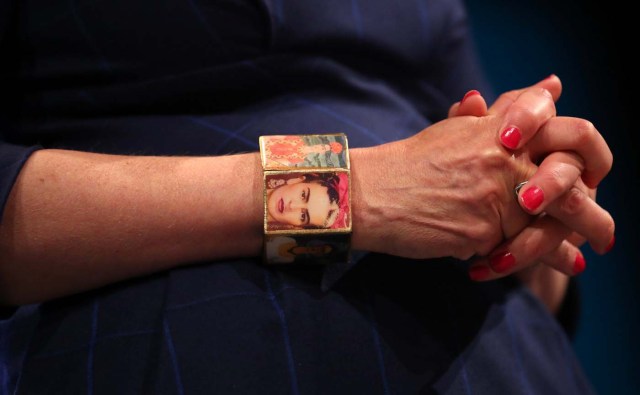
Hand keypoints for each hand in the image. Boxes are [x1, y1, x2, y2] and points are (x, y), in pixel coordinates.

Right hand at [350, 76, 613, 270]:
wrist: (368, 193)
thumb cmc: (410, 162)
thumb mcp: (460, 130)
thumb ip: (509, 111)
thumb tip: (553, 85)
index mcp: (501, 131)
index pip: (568, 138)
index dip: (585, 160)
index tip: (591, 179)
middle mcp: (504, 160)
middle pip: (568, 186)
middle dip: (590, 214)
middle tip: (605, 235)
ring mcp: (494, 198)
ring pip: (544, 227)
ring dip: (562, 247)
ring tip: (576, 261)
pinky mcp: (480, 234)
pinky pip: (510, 252)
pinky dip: (515, 262)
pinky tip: (515, 269)